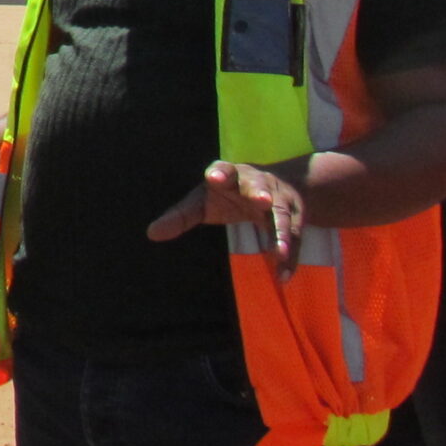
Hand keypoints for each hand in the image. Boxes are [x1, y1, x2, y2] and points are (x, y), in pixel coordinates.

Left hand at [147, 160, 306, 281]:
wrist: (277, 186)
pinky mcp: (293, 218)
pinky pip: (293, 239)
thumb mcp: (203, 201)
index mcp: (230, 175)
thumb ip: (180, 216)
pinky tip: (283, 276)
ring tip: (278, 252)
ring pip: (281, 214)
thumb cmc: (228, 193)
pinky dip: (289, 258)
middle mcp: (256, 183)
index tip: (214, 178)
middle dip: (259, 193)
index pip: (224, 169)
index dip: (220, 173)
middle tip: (261, 200)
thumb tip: (151, 233)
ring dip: (281, 232)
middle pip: (258, 186)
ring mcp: (278, 200)